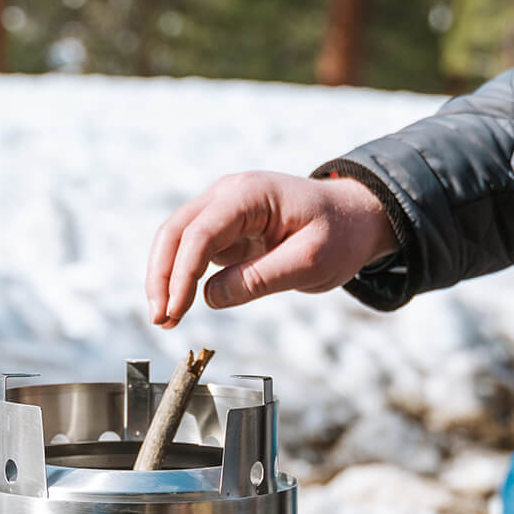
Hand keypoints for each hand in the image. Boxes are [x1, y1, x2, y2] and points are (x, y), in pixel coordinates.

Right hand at [145, 171, 397, 327]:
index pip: (201, 232)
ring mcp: (222, 210)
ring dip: (165, 279)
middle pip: (175, 231)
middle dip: (161, 277)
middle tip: (160, 319)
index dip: (182, 273)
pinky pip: (190, 250)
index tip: (176, 311)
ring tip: (165, 320)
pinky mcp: (224, 229)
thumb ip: (260, 279)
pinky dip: (179, 277)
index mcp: (250, 194)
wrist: (353, 219)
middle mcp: (228, 195)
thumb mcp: (310, 262)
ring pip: (175, 240)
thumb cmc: (338, 235)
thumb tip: (210, 297)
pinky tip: (178, 306)